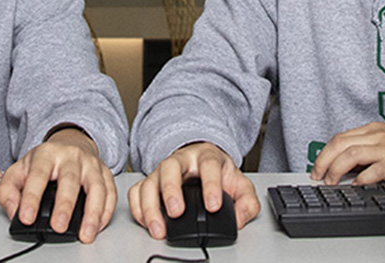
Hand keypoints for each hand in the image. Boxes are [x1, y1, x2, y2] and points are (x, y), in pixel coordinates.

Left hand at [0, 127, 115, 243]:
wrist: (71, 141)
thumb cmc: (45, 161)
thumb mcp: (19, 169)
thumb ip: (8, 190)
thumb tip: (13, 211)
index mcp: (47, 154)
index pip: (38, 175)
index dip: (31, 197)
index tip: (26, 217)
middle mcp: (71, 156)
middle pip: (70, 179)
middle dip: (65, 205)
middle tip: (59, 226)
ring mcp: (91, 164)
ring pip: (96, 186)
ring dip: (92, 212)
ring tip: (85, 233)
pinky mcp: (105, 173)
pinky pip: (110, 192)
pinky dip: (106, 211)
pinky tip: (98, 225)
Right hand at [128, 142, 259, 239]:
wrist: (204, 162)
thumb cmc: (219, 174)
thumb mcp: (241, 185)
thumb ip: (247, 202)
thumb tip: (238, 219)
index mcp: (207, 157)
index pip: (209, 165)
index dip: (211, 185)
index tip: (213, 206)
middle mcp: (182, 160)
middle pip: (171, 167)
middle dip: (171, 190)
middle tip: (176, 212)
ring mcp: (163, 170)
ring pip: (150, 180)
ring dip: (151, 205)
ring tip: (159, 228)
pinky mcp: (151, 181)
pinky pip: (137, 191)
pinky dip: (138, 207)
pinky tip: (146, 222)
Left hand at [309, 122, 384, 184]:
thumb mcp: (384, 140)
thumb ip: (365, 147)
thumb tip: (342, 163)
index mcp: (371, 130)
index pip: (339, 138)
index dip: (323, 153)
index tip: (316, 167)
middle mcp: (376, 137)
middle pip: (340, 144)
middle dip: (323, 161)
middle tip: (317, 176)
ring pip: (352, 155)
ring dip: (336, 170)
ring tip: (331, 182)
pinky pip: (374, 170)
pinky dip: (362, 178)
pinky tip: (356, 185)